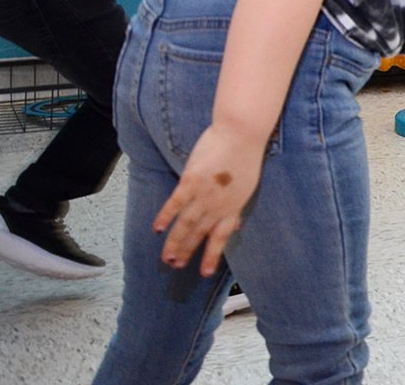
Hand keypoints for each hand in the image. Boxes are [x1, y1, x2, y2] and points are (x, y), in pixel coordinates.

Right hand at [153, 124, 263, 276]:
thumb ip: (236, 203)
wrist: (242, 132)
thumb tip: (235, 222)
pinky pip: (175, 204)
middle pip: (200, 233)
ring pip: (186, 224)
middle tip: (176, 266)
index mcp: (235, 205)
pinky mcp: (191, 181)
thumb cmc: (246, 152)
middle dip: (187, 252)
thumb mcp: (248, 184)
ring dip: (175, 243)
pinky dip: (165, 217)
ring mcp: (204, 194)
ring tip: (167, 258)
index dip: (212, 255)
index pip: (221, 236)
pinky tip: (156, 229)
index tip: (204, 272)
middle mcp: (219, 205)